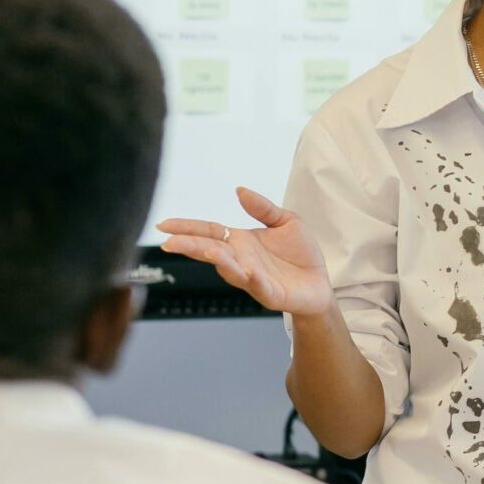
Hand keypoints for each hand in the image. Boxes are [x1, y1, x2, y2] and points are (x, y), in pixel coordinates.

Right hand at [157, 187, 334, 317]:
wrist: (320, 284)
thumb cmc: (300, 255)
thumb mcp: (286, 221)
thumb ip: (263, 207)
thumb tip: (239, 190)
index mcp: (240, 241)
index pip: (208, 231)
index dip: (186, 227)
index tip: (163, 224)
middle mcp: (240, 260)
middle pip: (210, 250)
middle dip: (189, 245)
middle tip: (169, 242)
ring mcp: (252, 278)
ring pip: (229, 269)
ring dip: (217, 259)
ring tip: (203, 249)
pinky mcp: (269, 293)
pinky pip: (258, 285)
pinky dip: (251, 278)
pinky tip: (246, 270)